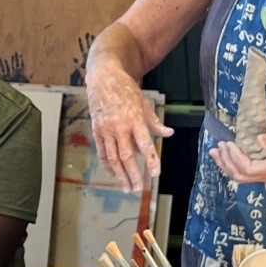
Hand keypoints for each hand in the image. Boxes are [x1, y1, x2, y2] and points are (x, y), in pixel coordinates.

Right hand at [87, 65, 171, 191]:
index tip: (155, 174)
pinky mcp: (97, 130)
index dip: (150, 161)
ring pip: (113, 157)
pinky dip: (108, 165)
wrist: (103, 78)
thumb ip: (155, 122)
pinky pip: (102, 151)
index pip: (145, 144)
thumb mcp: (144, 102)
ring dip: (120, 174)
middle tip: (139, 189)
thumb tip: (168, 134)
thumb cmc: (125, 89)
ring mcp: (106, 129)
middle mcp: (120, 126)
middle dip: (133, 174)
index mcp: (135, 118)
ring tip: (127, 187)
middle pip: (127, 156)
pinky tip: (113, 174)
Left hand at [210, 125, 265, 184]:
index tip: (228, 143)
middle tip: (217, 148)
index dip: (235, 158)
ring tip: (216, 152)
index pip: (247, 169)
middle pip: (241, 176)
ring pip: (241, 176)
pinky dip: (234, 164)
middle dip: (226, 163)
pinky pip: (246, 171)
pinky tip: (227, 155)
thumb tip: (260, 140)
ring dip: (227, 164)